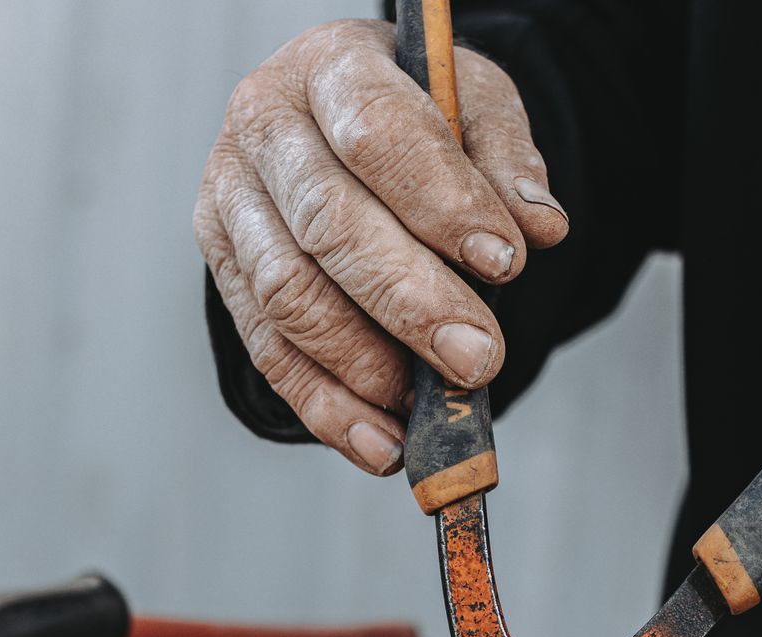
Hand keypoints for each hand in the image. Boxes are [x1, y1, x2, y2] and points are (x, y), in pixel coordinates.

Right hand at [195, 20, 568, 474]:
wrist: (335, 122)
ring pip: (287, 296)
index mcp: (330, 68)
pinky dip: (326, 407)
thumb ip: (505, 158)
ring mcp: (230, 201)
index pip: (378, 134)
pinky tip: (380, 444)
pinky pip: (268, 350)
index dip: (441, 202)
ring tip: (424, 406)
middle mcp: (264, 128)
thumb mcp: (470, 103)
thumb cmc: (412, 115)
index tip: (504, 261)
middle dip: (409, 301)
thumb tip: (538, 227)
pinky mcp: (222, 268)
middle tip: (476, 358)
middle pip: (327, 224)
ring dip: (361, 364)